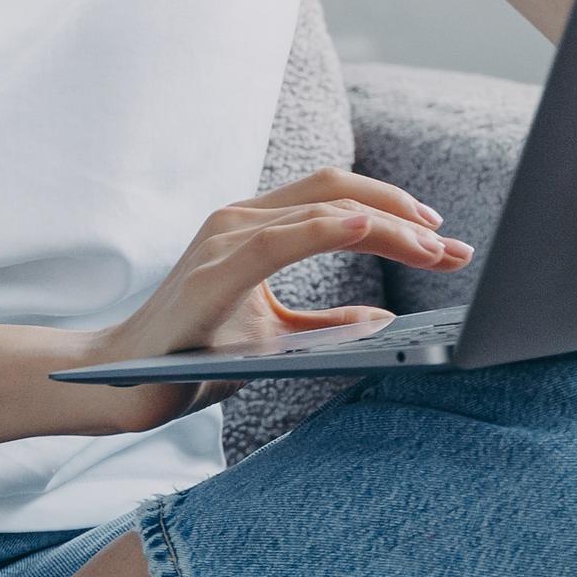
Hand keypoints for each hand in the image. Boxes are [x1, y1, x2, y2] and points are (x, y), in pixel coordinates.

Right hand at [80, 168, 474, 413]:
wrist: (123, 386)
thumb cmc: (193, 357)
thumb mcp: (276, 337)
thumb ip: (323, 323)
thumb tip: (380, 319)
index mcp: (254, 228)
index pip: (337, 198)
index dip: (395, 209)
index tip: (442, 237)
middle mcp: (238, 220)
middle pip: (338, 190)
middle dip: (404, 212)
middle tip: (453, 245)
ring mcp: (222, 239)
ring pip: (321, 210)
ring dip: (387, 226)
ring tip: (434, 248)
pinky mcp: (212, 272)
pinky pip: (279, 240)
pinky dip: (327, 228)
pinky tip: (367, 229)